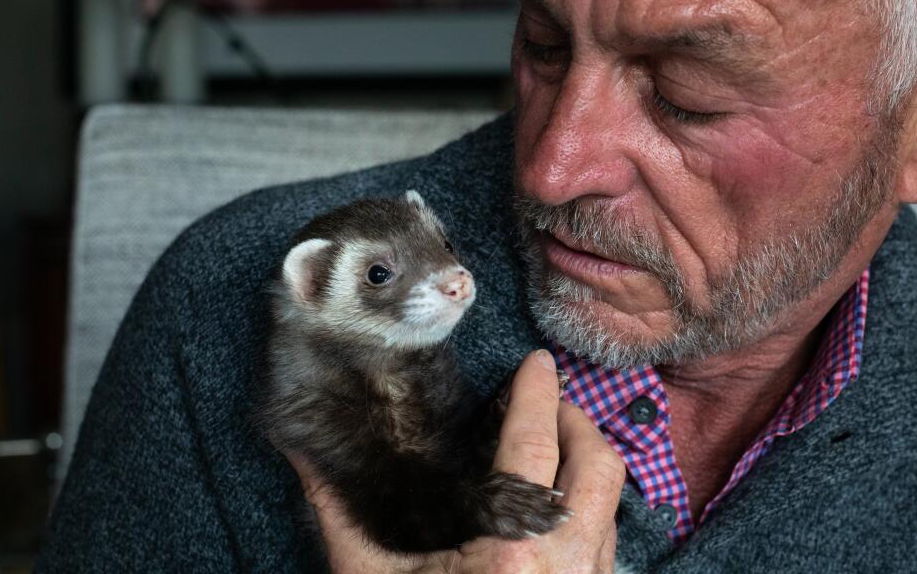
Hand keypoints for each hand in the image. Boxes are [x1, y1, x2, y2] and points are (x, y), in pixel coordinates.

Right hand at [288, 349, 626, 572]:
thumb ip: (341, 515)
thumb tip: (304, 456)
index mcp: (513, 551)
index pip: (535, 443)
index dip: (537, 392)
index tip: (536, 362)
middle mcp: (566, 564)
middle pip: (598, 462)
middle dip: (577, 420)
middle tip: (546, 404)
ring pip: (612, 502)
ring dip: (586, 464)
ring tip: (550, 450)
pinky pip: (609, 540)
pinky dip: (589, 508)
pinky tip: (553, 512)